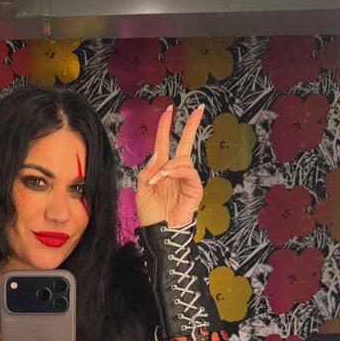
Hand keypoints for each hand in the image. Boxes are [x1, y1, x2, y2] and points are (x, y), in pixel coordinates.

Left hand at [135, 104, 204, 227]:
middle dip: (192, 125)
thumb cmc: (151, 214)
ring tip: (158, 179)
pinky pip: (188, 172)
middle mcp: (176, 171)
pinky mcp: (195, 188)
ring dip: (168, 166)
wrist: (159, 232)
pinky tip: (165, 178)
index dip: (166, 127)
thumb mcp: (141, 191)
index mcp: (162, 169)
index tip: (169, 110)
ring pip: (183, 159)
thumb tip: (156, 155)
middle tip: (198, 109)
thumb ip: (147, 172)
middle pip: (186, 143)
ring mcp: (187, 179)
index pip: (165, 143)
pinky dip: (175, 172)